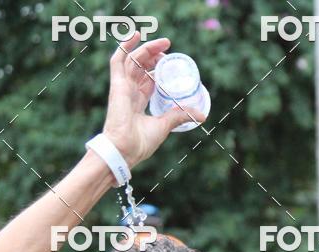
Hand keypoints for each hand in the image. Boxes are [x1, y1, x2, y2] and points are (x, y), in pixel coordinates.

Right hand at [103, 32, 206, 168]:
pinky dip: (124, 46)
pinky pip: (118, 60)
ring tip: (163, 43)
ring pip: (133, 60)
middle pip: (141, 66)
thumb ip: (179, 116)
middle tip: (168, 49)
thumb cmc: (140, 143)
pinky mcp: (117, 85)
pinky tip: (136, 35)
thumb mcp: (164, 125)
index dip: (157, 68)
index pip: (147, 78)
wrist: (125, 150)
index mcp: (137, 102)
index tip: (169, 62)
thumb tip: (201, 116)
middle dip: (154, 55)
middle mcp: (129, 92)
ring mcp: (122, 87)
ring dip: (147, 48)